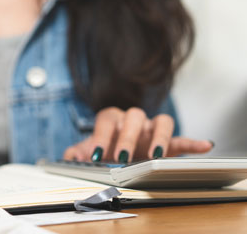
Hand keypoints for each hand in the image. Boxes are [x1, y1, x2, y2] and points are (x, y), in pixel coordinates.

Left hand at [63, 107, 212, 162]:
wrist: (115, 149)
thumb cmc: (103, 147)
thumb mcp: (86, 150)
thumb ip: (74, 153)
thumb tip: (69, 157)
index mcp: (112, 118)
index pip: (107, 120)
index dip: (101, 136)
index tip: (96, 155)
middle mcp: (133, 119)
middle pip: (134, 117)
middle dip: (128, 137)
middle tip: (122, 157)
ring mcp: (152, 128)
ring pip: (161, 122)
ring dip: (160, 136)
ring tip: (156, 154)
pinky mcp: (168, 141)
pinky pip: (182, 139)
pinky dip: (193, 142)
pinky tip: (204, 146)